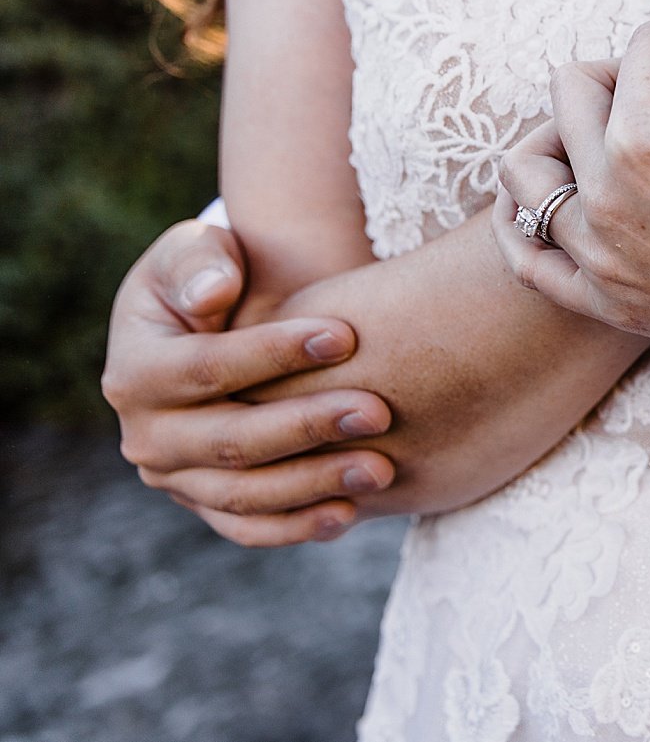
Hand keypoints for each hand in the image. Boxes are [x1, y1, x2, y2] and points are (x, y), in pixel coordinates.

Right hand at [102, 220, 394, 545]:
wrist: (215, 327)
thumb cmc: (211, 277)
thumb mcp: (196, 254)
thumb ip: (200, 262)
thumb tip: (213, 294)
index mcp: (134, 372)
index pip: (206, 368)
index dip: (274, 352)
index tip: (347, 335)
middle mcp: (146, 435)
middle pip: (229, 440)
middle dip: (306, 427)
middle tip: (379, 411)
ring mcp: (176, 477)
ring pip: (243, 493)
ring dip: (313, 484)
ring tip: (381, 467)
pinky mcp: (208, 502)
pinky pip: (249, 527)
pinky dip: (296, 527)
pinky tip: (351, 514)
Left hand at [493, 0, 649, 406]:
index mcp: (648, 145)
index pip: (638, 52)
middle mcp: (606, 202)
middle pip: (570, 95)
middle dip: (621, 71)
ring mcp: (600, 260)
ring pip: (528, 171)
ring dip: (561, 132)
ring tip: (616, 126)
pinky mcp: (610, 303)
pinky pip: (529, 258)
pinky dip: (526, 219)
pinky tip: (561, 195)